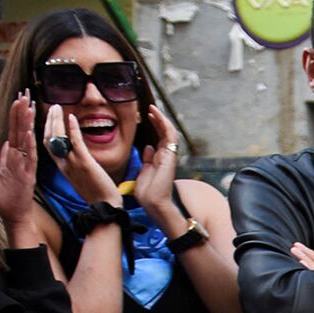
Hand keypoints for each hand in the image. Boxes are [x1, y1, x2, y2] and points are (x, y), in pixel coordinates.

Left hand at [0, 91, 38, 233]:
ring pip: (27, 140)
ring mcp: (26, 165)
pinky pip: (30, 159)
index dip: (15, 113)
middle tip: (25, 93)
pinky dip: (30, 146)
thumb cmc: (5, 196)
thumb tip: (2, 142)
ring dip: (28, 123)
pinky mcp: (28, 176)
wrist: (15, 215)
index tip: (16, 97)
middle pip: (22, 130)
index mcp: (12, 155)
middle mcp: (21, 157)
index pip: (14, 129)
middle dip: (23, 111)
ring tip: (29, 106)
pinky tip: (31, 133)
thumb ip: (1, 156)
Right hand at [42, 106, 121, 205]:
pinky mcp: (84, 163)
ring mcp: (73, 163)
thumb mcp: (80, 176)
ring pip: (58, 137)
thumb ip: (75, 163)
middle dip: (48, 120)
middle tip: (51, 107)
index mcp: (62, 167)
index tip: (48, 117)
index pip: (47, 145)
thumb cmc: (96, 193)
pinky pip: (75, 142)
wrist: (105, 205)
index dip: (45, 129)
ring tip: (57, 107)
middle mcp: (63, 164)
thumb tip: (76, 152)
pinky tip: (71, 117)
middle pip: (49, 138)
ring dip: (56, 120)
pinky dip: (72, 128)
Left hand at [130, 106, 185, 228]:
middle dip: (158, 120)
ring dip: (161, 119)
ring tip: (152, 109)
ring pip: (169, 132)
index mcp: (160, 160)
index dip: (154, 126)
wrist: (153, 202)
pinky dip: (163, 123)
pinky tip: (155, 115)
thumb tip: (148, 147)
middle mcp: (166, 156)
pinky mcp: (170, 155)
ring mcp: (169, 156)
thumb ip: (147, 160)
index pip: (160, 139)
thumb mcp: (143, 172)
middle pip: (165, 133)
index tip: (147, 116)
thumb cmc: (148, 193)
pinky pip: (169, 135)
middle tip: (150, 109)